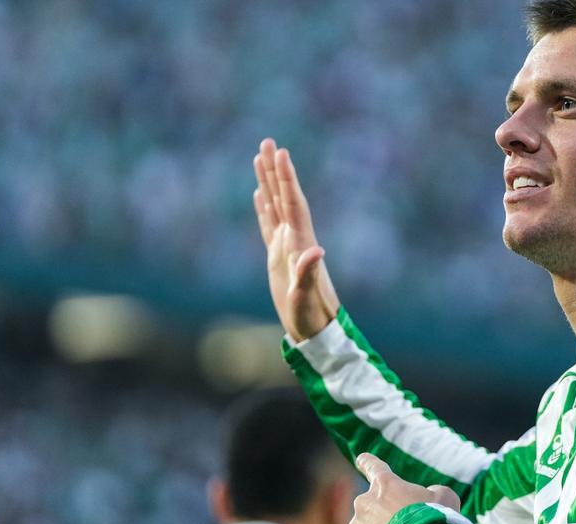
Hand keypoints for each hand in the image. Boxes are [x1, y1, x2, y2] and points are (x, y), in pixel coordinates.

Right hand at [253, 138, 340, 341]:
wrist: (315, 330)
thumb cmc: (311, 316)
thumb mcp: (306, 297)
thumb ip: (308, 273)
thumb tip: (315, 250)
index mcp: (300, 243)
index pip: (293, 203)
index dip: (287, 179)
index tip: (282, 153)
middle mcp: (295, 239)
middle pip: (283, 197)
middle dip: (275, 169)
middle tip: (267, 141)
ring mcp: (286, 246)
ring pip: (274, 205)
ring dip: (268, 182)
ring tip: (259, 157)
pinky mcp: (278, 257)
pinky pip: (268, 224)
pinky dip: (263, 207)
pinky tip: (259, 194)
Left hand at [343, 453, 460, 523]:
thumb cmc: (435, 522)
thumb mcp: (445, 497)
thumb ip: (433, 491)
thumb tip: (428, 496)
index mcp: (385, 484)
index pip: (372, 466)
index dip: (367, 463)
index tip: (361, 459)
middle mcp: (364, 501)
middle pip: (371, 508)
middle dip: (383, 518)